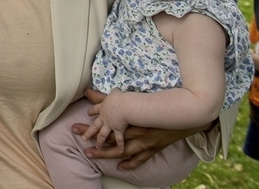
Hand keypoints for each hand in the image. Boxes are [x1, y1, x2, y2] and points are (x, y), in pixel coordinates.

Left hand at [70, 88, 191, 169]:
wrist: (184, 113)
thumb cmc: (158, 102)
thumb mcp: (133, 98)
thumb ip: (109, 97)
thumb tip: (88, 92)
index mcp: (131, 118)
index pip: (105, 124)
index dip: (89, 126)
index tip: (74, 128)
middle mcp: (136, 131)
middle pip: (110, 137)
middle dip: (92, 138)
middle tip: (78, 140)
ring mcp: (145, 142)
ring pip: (122, 150)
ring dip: (105, 153)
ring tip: (90, 154)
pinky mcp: (154, 148)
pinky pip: (141, 159)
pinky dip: (130, 164)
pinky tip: (120, 167)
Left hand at [81, 88, 127, 151]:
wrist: (131, 107)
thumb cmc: (124, 98)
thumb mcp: (116, 93)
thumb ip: (112, 92)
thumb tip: (108, 89)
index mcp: (105, 107)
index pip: (97, 108)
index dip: (92, 111)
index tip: (87, 113)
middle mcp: (107, 118)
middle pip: (96, 126)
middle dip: (88, 131)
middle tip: (81, 136)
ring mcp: (114, 127)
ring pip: (105, 136)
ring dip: (99, 142)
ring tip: (94, 149)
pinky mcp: (122, 133)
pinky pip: (120, 142)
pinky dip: (120, 148)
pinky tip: (119, 156)